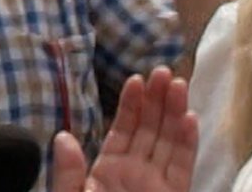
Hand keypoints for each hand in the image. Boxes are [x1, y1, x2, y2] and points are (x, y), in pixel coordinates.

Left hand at [51, 69, 195, 191]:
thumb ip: (68, 169)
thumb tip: (62, 137)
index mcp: (109, 168)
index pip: (122, 129)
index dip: (130, 104)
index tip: (135, 79)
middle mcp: (135, 171)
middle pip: (149, 129)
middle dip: (157, 100)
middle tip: (162, 71)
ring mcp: (156, 183)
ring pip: (169, 142)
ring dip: (175, 112)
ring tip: (179, 84)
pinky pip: (183, 168)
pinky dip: (188, 144)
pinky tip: (190, 118)